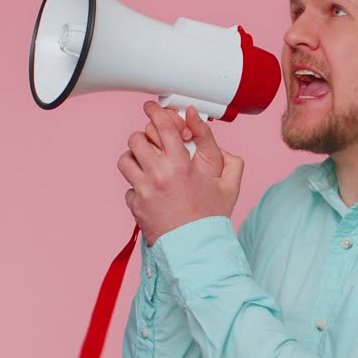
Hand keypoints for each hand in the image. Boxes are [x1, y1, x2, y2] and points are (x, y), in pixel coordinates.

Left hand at [117, 101, 244, 247]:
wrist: (196, 250)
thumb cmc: (211, 220)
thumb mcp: (229, 188)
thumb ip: (232, 164)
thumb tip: (227, 149)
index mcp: (180, 166)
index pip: (162, 127)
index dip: (154, 112)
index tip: (151, 107)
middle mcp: (158, 175)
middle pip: (136, 140)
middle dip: (143, 138)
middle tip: (151, 143)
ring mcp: (143, 191)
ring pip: (125, 161)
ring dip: (134, 159)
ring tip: (145, 165)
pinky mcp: (136, 207)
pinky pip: (128, 189)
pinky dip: (136, 188)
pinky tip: (150, 193)